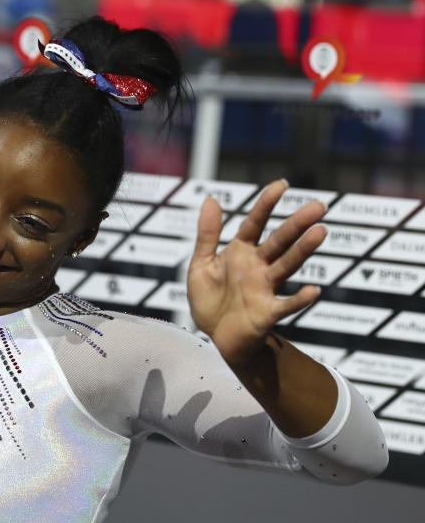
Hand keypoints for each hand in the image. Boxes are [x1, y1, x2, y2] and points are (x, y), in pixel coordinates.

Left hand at [186, 179, 326, 365]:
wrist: (214, 338)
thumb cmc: (210, 300)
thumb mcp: (201, 264)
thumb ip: (207, 235)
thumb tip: (210, 198)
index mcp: (240, 253)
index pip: (255, 224)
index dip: (266, 205)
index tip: (281, 184)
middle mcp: (257, 267)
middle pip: (279, 242)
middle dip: (296, 224)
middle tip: (318, 206)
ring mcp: (264, 289)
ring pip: (286, 266)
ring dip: (303, 251)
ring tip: (320, 232)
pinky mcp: (266, 313)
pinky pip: (285, 306)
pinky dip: (299, 299)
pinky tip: (313, 291)